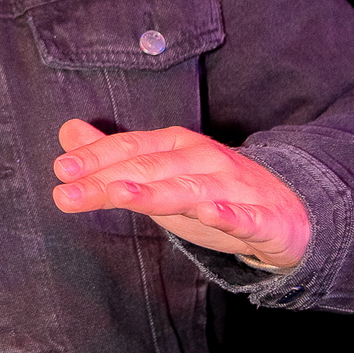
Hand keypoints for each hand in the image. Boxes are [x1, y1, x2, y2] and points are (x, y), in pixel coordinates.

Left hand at [52, 120, 310, 268]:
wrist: (291, 213)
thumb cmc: (214, 193)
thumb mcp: (160, 176)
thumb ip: (114, 158)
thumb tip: (68, 133)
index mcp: (178, 147)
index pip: (131, 150)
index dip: (97, 158)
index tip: (62, 170)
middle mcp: (204, 161)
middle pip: (151, 169)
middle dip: (108, 179)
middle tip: (68, 191)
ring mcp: (235, 188)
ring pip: (191, 189)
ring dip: (155, 191)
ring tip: (121, 195)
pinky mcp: (264, 220)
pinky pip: (246, 217)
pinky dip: (229, 215)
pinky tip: (210, 214)